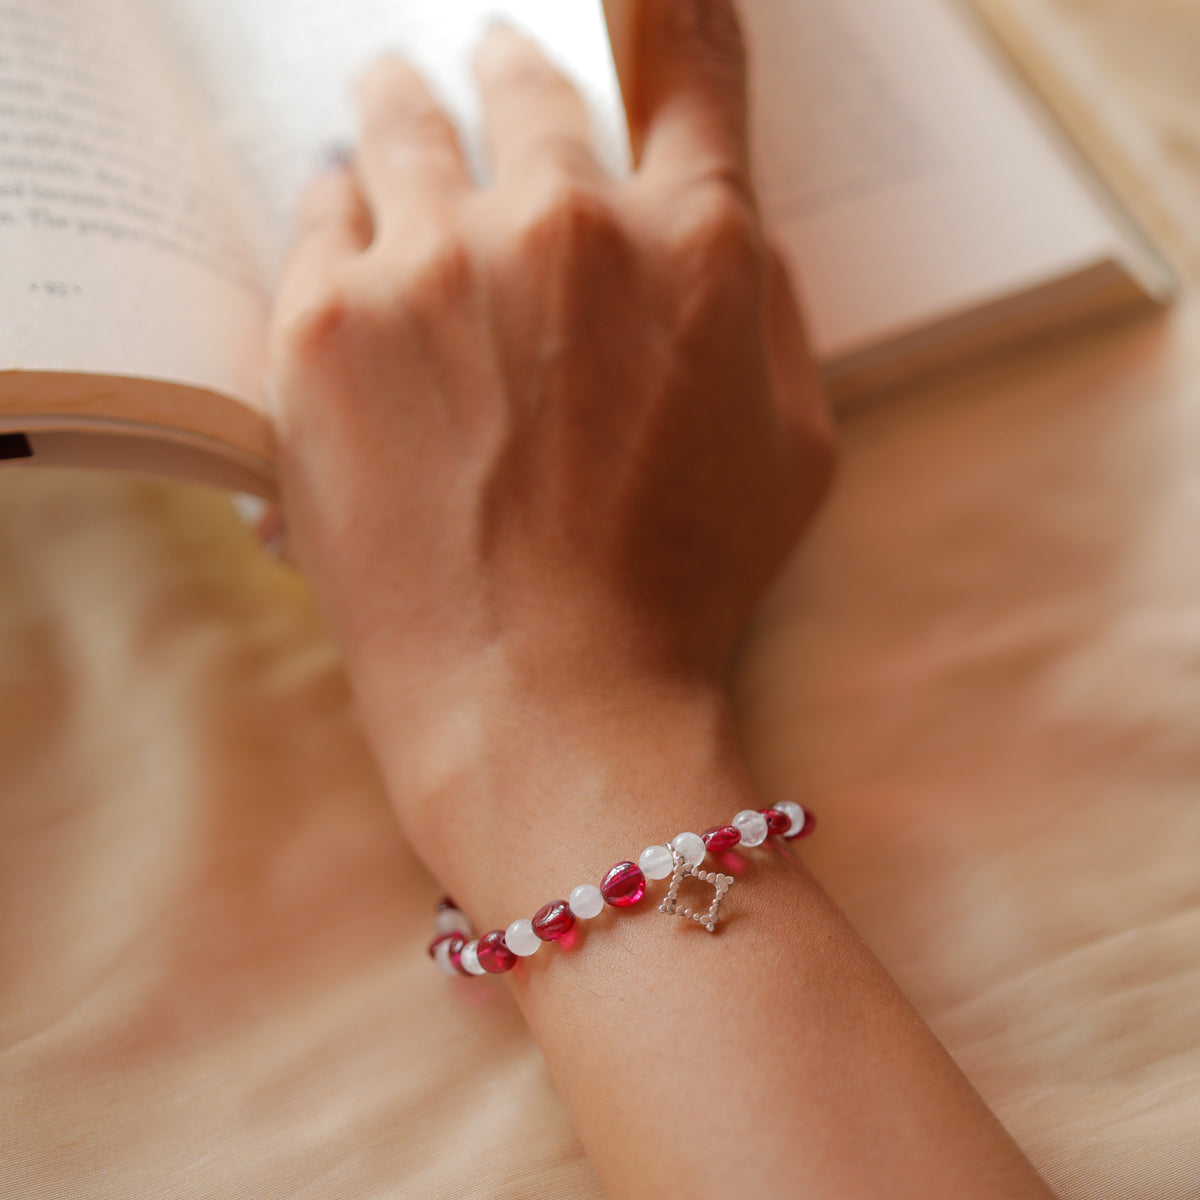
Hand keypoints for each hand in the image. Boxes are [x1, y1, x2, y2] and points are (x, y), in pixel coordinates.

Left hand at [268, 4, 832, 849]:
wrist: (544, 698)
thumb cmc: (684, 584)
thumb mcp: (794, 443)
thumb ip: (764, 303)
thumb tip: (714, 218)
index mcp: (697, 245)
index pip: (690, 60)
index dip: (670, 7)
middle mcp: (565, 226)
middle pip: (525, 87)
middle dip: (511, 70)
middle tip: (488, 61)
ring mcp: (433, 267)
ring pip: (401, 124)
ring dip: (402, 106)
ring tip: (388, 100)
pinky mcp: (324, 324)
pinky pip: (321, 213)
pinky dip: (337, 206)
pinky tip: (344, 213)